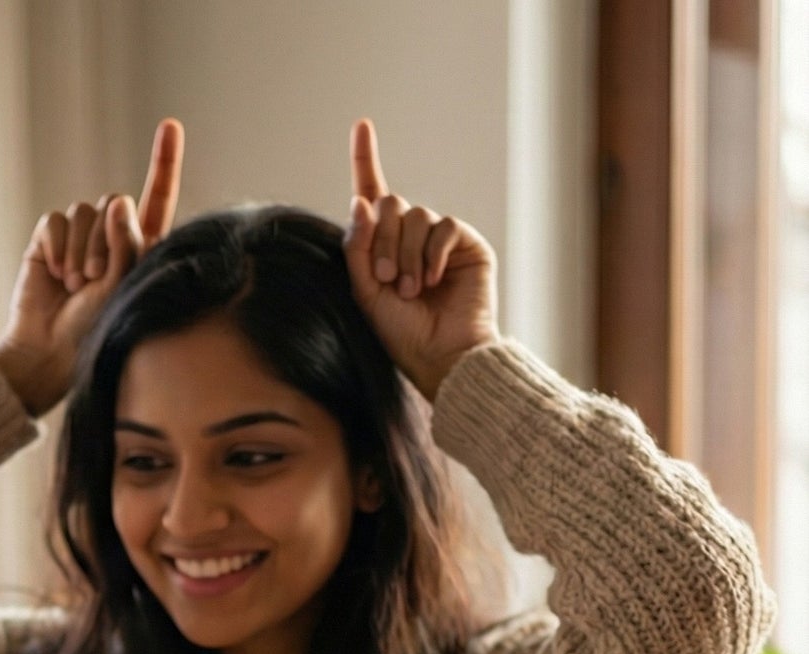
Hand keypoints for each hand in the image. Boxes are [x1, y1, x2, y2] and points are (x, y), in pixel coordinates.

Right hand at [0, 119, 182, 416]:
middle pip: (114, 203)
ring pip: (84, 212)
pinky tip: (55, 275)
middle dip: (104, 241)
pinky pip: (56, 220)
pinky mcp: (49, 241)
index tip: (170, 126)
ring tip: (75, 285)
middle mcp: (111, 239)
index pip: (157, 200)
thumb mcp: (122, 289)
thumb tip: (119, 201)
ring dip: (80, 249)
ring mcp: (79, 239)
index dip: (163, 163)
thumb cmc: (93, 330)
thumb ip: (127, 245)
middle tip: (94, 281)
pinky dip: (56, 246)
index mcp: (140, 249)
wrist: (47, 352)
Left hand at [342, 119, 499, 402]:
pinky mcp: (465, 243)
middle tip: (386, 281)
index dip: (366, 161)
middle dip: (383, 242)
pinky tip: (433, 280)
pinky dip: (432, 253)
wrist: (441, 357)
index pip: (372, 197)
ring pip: (415, 214)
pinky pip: (443, 226)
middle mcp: (410, 238)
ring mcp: (439, 239)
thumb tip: (362, 201)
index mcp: (382, 247)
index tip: (362, 126)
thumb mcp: (365, 293)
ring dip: (406, 254)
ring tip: (411, 291)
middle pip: (390, 205)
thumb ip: (357, 248)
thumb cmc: (401, 335)